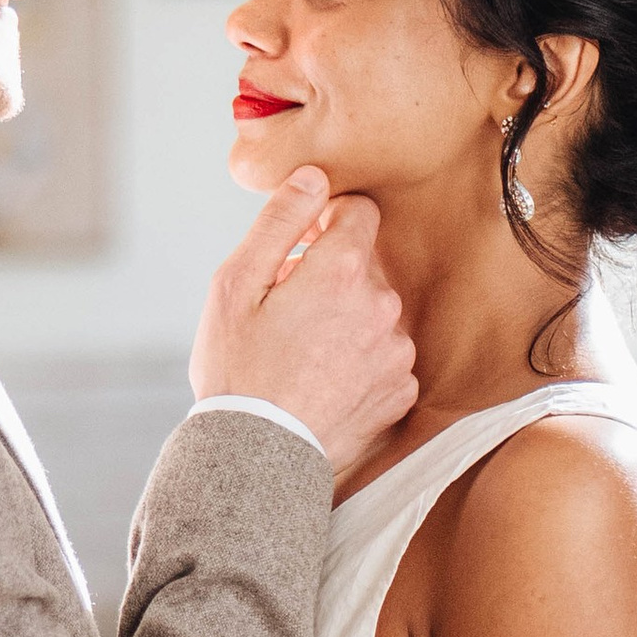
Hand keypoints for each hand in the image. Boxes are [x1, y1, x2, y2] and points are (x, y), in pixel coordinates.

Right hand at [189, 168, 417, 471]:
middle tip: (285, 317)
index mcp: (343, 270)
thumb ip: (280, 222)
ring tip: (302, 357)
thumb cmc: (237, 371)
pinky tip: (324, 383)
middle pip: (365, 268)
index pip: (359, 212)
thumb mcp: (235, 285)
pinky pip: (385, 360)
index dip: (325, 224)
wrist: (256, 458)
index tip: (298, 250)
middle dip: (331, 279)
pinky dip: (360, 364)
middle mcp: (383, 305)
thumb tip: (314, 177)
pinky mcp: (400, 392)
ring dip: (347, 323)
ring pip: (375, 314)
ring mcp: (396, 352)